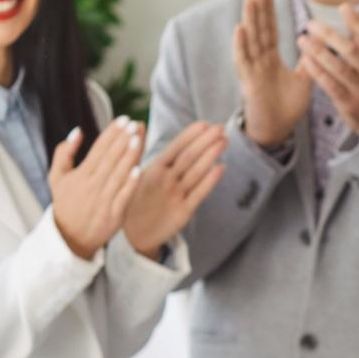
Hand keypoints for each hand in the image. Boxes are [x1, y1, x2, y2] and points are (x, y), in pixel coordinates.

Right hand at [49, 116, 141, 260]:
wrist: (70, 238)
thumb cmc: (66, 204)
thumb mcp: (57, 177)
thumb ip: (64, 153)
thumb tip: (78, 131)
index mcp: (81, 174)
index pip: (99, 149)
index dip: (111, 133)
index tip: (123, 119)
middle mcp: (92, 185)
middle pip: (110, 158)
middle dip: (122, 140)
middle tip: (134, 123)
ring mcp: (103, 200)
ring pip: (118, 174)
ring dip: (128, 156)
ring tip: (138, 139)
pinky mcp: (113, 214)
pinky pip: (123, 197)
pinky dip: (129, 184)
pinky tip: (138, 170)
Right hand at [123, 120, 227, 257]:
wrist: (133, 234)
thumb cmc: (137, 197)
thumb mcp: (134, 172)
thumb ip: (142, 150)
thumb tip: (140, 123)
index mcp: (152, 169)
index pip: (175, 148)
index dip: (191, 135)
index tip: (206, 123)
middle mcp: (164, 181)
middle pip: (188, 157)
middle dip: (205, 141)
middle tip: (221, 128)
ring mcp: (174, 196)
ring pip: (195, 173)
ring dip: (211, 155)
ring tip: (224, 141)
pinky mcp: (183, 212)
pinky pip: (199, 194)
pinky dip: (210, 181)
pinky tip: (221, 168)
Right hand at [232, 0, 310, 147]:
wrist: (278, 130)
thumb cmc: (288, 107)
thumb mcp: (303, 81)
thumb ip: (309, 64)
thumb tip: (319, 46)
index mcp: (271, 59)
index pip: (269, 31)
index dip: (268, 13)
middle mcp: (259, 61)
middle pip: (258, 31)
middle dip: (258, 10)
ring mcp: (252, 71)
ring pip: (249, 41)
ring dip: (249, 21)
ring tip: (249, 0)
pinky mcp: (248, 82)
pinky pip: (243, 61)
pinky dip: (240, 46)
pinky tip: (239, 29)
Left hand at [298, 6, 358, 134]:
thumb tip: (351, 12)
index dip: (358, 22)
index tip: (343, 7)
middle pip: (351, 51)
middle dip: (329, 35)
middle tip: (311, 24)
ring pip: (338, 68)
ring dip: (318, 52)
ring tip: (302, 40)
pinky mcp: (348, 103)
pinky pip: (329, 84)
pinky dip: (316, 71)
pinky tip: (305, 60)